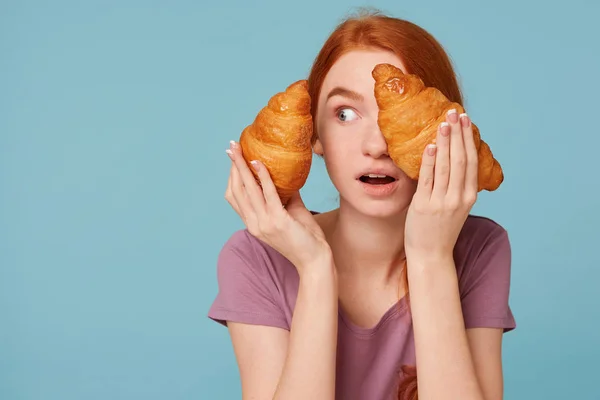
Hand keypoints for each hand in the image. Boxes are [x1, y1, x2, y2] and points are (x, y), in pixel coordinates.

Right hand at [225, 140, 331, 272]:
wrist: (315, 261)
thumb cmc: (306, 238)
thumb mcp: (292, 212)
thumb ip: (286, 194)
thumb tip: (288, 173)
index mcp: (254, 223)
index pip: (235, 197)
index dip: (231, 177)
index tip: (233, 158)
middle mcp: (254, 224)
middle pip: (236, 191)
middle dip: (233, 167)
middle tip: (231, 147)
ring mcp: (264, 223)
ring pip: (247, 190)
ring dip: (243, 167)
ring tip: (240, 150)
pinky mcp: (277, 221)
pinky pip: (268, 194)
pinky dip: (262, 177)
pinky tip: (260, 163)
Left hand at [404, 109, 477, 260]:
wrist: (431, 255)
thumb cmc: (441, 229)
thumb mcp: (456, 207)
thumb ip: (457, 186)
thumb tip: (453, 159)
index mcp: (468, 196)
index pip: (470, 161)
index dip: (468, 139)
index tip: (465, 120)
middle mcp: (458, 197)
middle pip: (460, 159)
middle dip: (458, 134)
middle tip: (455, 112)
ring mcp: (442, 201)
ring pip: (445, 166)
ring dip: (444, 142)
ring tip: (443, 123)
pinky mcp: (424, 205)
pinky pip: (427, 178)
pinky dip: (429, 161)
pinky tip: (429, 146)